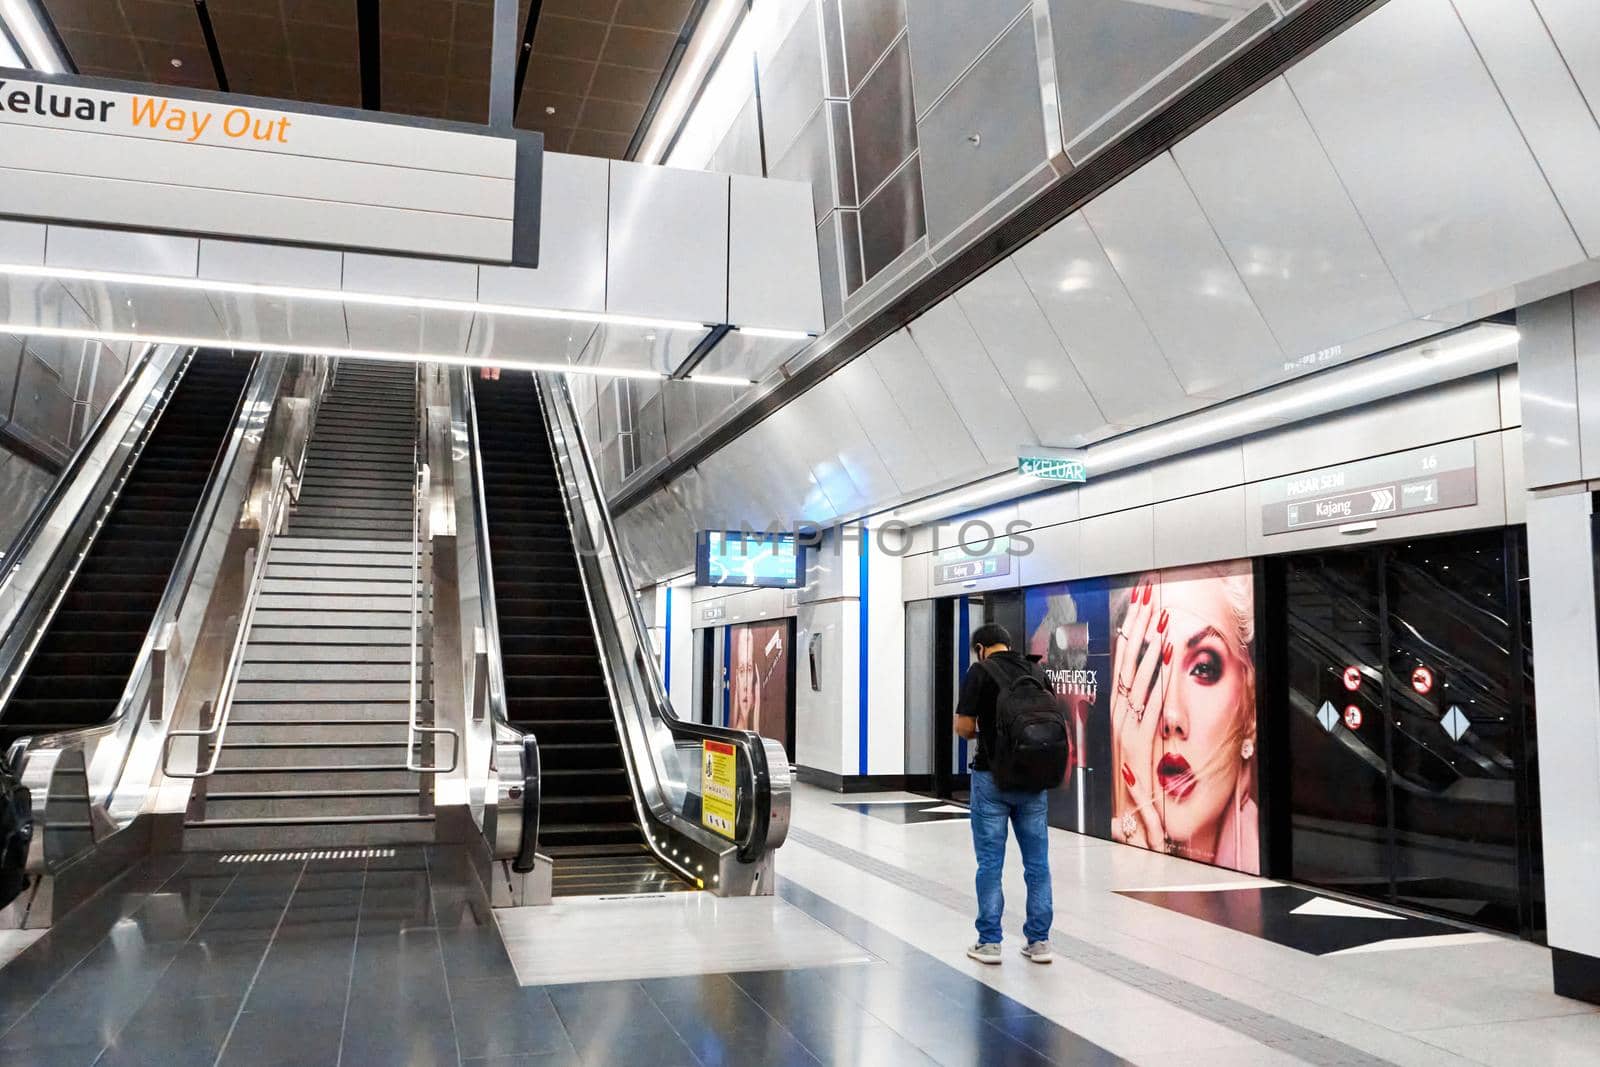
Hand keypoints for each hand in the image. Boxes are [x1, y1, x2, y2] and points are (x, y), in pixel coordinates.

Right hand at [1111, 577, 1168, 848]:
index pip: (1124, 659)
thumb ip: (1153, 711)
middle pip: (1128, 661)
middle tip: (1148, 598)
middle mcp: (1121, 714)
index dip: (1132, 631)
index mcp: (1122, 708)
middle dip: (1138, 628)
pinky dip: (1157, 684)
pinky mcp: (1139, 742)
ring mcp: (1128, 727)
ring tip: (1157, 621)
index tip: (1141, 605)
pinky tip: (1166, 663)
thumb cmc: (1149, 777)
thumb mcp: (1149, 737)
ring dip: (1147, 649)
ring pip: (1138, 679)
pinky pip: (1150, 706)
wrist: (1141, 813)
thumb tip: (1163, 677)